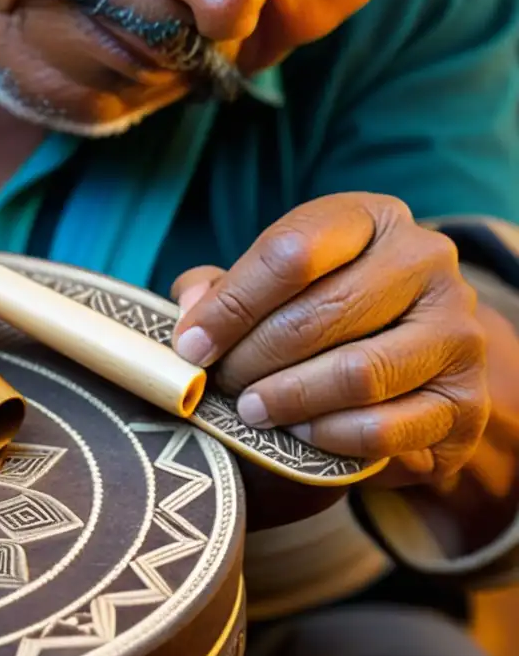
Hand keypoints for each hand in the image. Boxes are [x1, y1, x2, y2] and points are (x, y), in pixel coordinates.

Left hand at [170, 193, 489, 486]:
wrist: (408, 364)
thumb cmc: (321, 313)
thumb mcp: (272, 284)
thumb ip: (222, 290)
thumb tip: (189, 313)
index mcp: (372, 219)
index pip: (292, 251)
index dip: (231, 305)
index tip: (191, 346)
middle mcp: (426, 261)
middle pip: (319, 315)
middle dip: (252, 358)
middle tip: (220, 384)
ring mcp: (456, 331)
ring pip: (355, 374)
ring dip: (287, 399)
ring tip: (250, 410)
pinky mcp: (466, 402)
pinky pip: (384, 429)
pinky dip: (327, 437)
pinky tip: (297, 433)